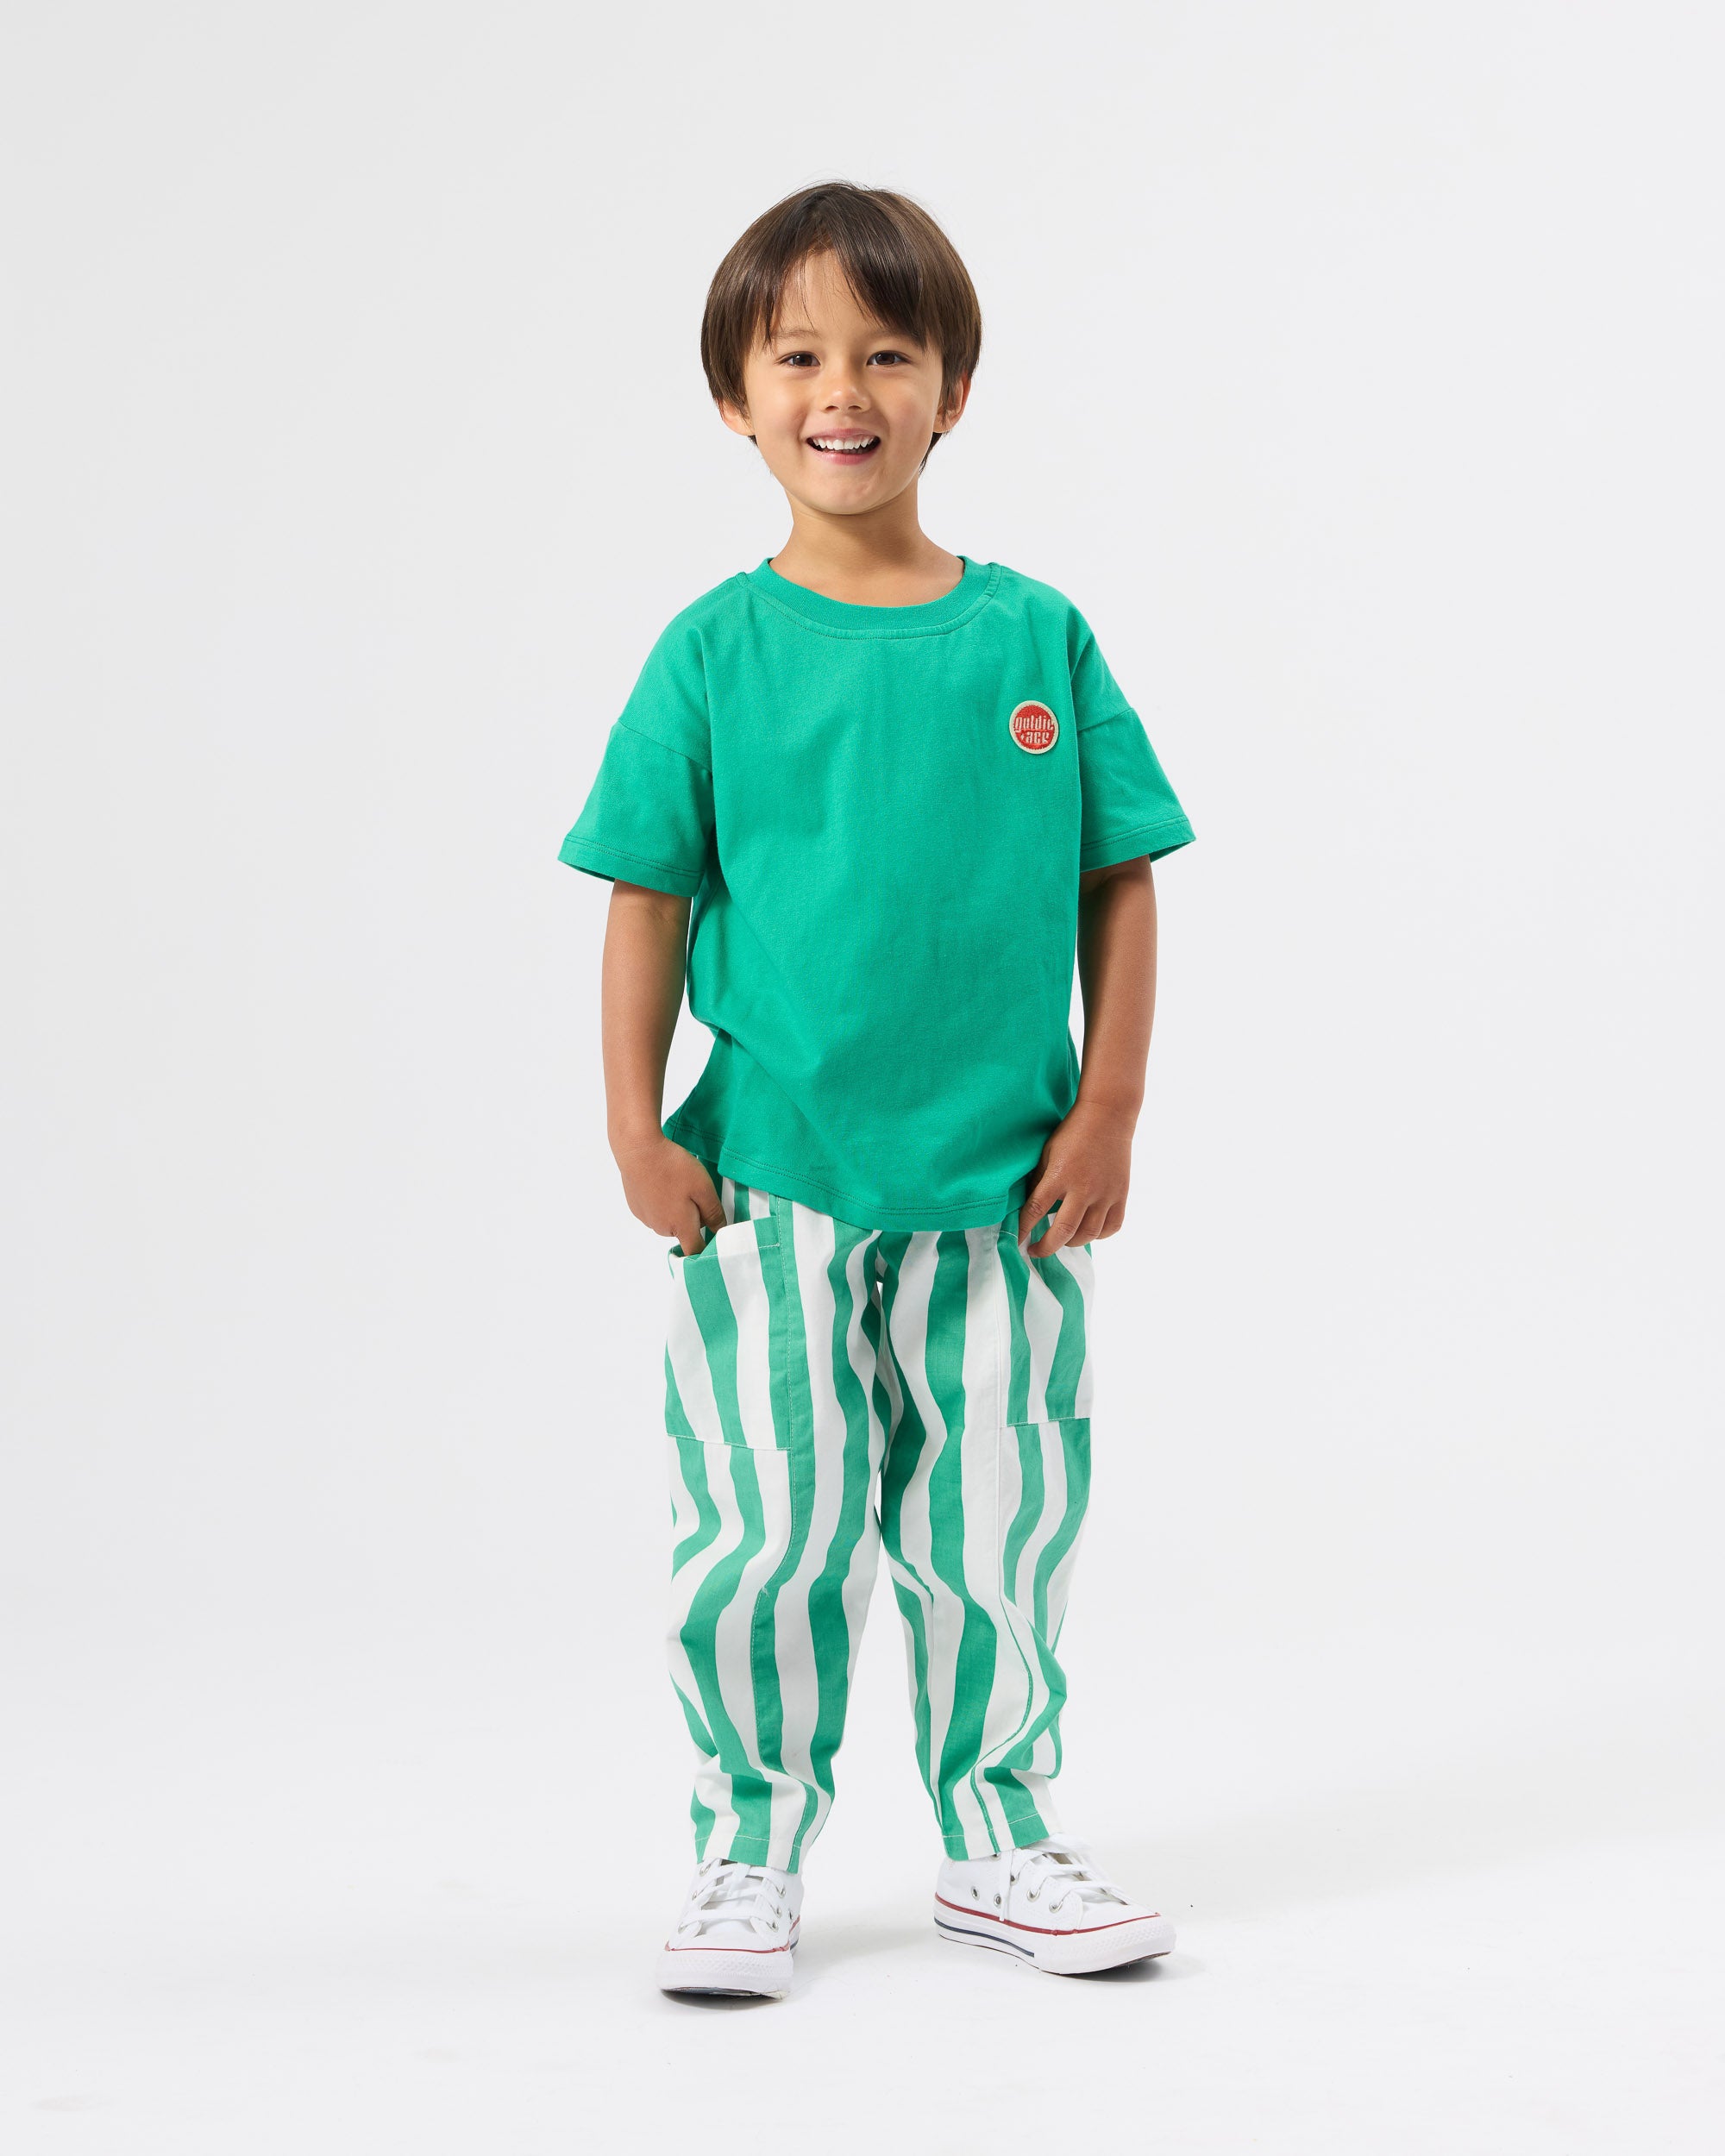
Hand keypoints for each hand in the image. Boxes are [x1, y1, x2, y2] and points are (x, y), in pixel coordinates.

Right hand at [613, 1131, 725, 1254]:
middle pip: (684, 1232)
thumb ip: (714, 1213)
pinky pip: (655, 1210)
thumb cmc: (673, 1168)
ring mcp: (646, 1218)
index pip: (695, 1251)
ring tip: (676, 1182)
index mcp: (680, 1227)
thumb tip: (720, 1231)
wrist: (638, 1150)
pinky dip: (661, 1201)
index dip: (706, 1248)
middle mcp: (661, 1228)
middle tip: (695, 1191)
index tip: (714, 1236)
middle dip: (693, 1218)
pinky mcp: (636, 1207)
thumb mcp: (703, 1188)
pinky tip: (662, 1181)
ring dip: (676, 1209)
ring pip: (669, 1220)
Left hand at [1016, 1099, 1133, 1255]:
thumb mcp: (1048, 1153)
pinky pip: (1111, 1226)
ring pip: (1088, 1234)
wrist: (1108, 1116)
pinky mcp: (1121, 1194)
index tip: (1018, 1240)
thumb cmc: (1072, 1132)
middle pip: (1062, 1231)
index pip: (1035, 1210)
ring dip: (1071, 1242)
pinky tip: (1088, 1232)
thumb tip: (1029, 1207)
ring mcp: (1104, 1193)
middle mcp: (1082, 1188)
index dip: (1024, 1229)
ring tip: (1062, 1241)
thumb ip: (1039, 1180)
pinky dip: (1098, 1235)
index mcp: (1059, 1175)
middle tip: (1036, 1251)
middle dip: (1046, 1247)